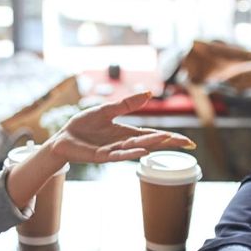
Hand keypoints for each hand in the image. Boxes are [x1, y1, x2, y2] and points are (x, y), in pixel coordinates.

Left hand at [43, 91, 194, 163]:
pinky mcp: (101, 156)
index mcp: (126, 133)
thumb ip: (127, 104)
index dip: (170, 138)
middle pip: (150, 143)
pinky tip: (143, 152)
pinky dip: (131, 153)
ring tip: (167, 140)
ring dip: (152, 145)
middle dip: (168, 142)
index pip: (153, 136)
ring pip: (136, 148)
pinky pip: (118, 155)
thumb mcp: (107, 110)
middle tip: (187, 143)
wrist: (62, 138)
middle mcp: (123, 143)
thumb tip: (149, 93)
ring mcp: (113, 151)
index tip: (188, 141)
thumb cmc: (83, 125)